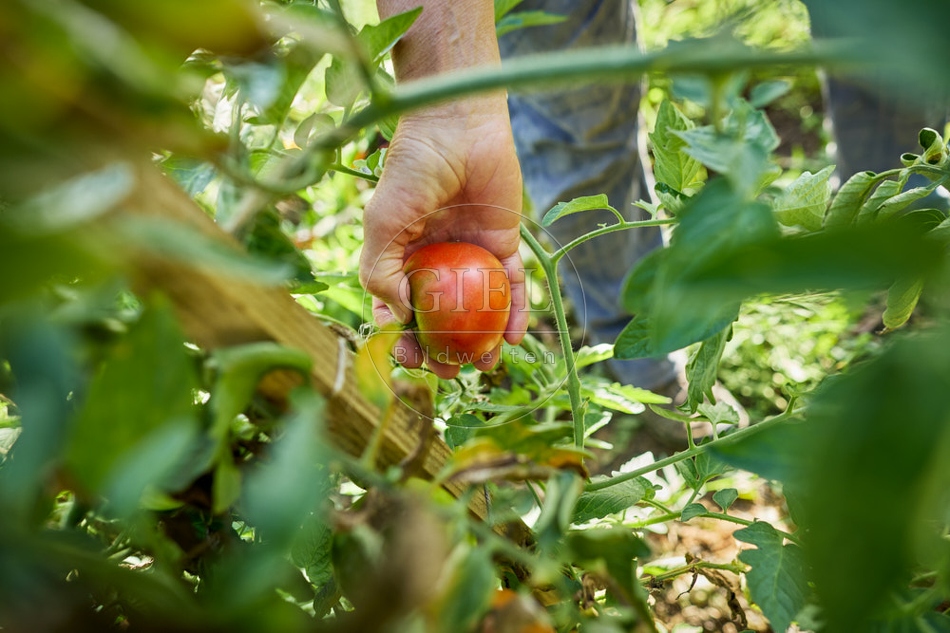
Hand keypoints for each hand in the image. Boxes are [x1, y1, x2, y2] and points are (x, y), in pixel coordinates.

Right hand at [359, 94, 527, 378]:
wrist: (457, 127)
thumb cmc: (411, 171)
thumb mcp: (382, 223)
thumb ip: (380, 272)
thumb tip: (398, 318)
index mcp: (401, 258)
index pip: (399, 310)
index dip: (402, 339)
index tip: (409, 359)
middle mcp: (436, 262)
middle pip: (441, 318)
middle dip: (444, 350)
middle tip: (450, 371)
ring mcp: (471, 256)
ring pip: (478, 309)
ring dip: (481, 340)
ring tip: (484, 364)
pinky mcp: (504, 244)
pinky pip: (513, 285)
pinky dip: (515, 311)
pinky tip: (513, 338)